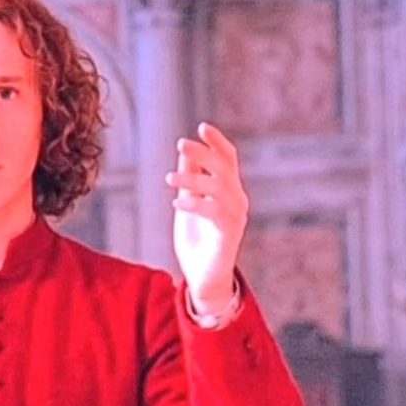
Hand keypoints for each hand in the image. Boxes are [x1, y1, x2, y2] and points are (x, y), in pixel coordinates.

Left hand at [166, 122, 248, 313]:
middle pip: (224, 168)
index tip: (202, 127)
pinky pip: (214, 212)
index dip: (217, 142)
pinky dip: (194, 205)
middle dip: (204, 153)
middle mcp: (237, 201)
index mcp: (229, 191)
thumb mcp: (188, 204)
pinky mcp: (228, 234)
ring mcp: (235, 217)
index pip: (228, 159)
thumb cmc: (197, 242)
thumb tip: (185, 152)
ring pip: (218, 188)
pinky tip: (176, 203)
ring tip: (168, 179)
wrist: (204, 278)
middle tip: (182, 144)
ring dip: (192, 180)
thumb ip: (190, 179)